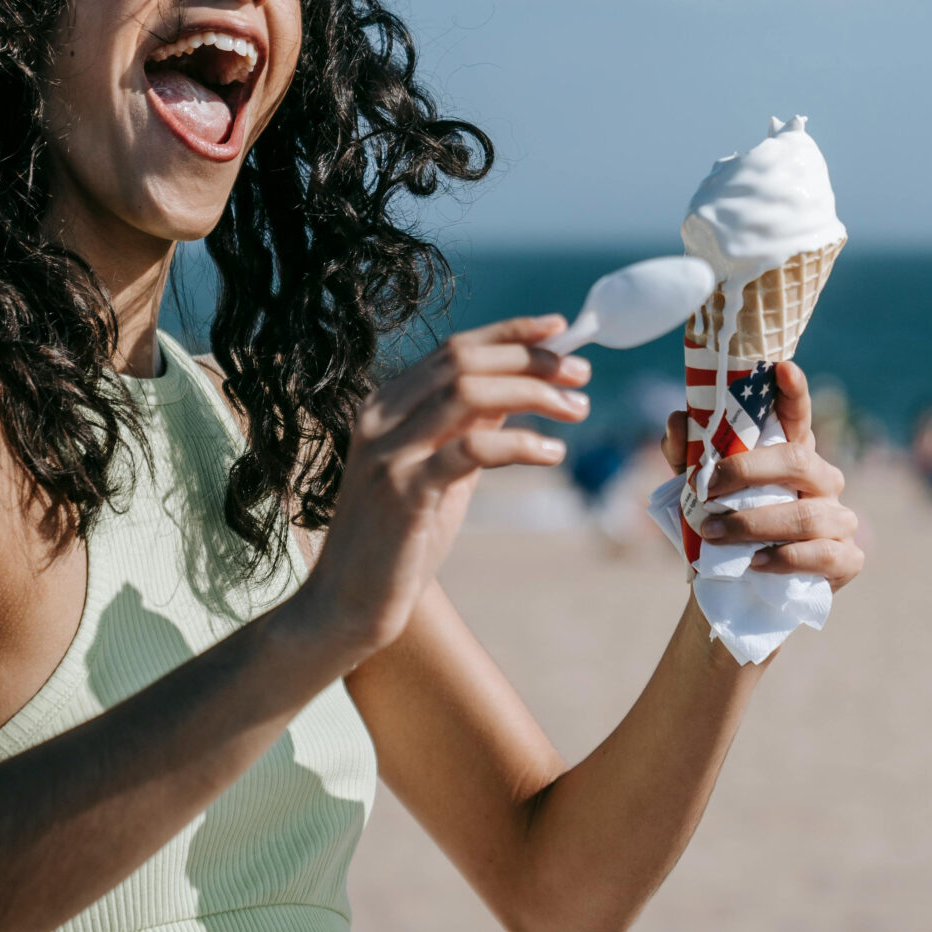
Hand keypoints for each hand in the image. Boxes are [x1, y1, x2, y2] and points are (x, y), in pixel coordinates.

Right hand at [294, 316, 590, 661]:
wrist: (350, 603)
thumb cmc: (400, 537)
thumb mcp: (438, 469)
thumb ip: (469, 425)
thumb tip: (522, 384)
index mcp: (384, 404)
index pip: (454, 348)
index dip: (511, 332)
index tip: (560, 328)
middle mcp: (379, 418)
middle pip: (465, 362)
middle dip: (531, 360)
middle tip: (581, 375)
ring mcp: (387, 453)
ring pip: (469, 394)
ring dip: (533, 394)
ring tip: (576, 409)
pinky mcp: (402, 492)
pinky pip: (471, 449)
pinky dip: (520, 444)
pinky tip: (553, 453)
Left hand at [660, 360, 863, 589]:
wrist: (736, 591)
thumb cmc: (723, 527)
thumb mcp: (695, 490)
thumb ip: (685, 454)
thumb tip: (678, 418)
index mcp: (791, 454)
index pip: (796, 416)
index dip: (794, 392)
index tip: (783, 368)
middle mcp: (823, 480)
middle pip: (797, 461)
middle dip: (748, 471)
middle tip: (706, 489)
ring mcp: (839, 520)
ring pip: (806, 515)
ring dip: (753, 524)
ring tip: (713, 533)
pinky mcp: (847, 559)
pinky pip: (824, 555)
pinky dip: (785, 558)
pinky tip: (755, 562)